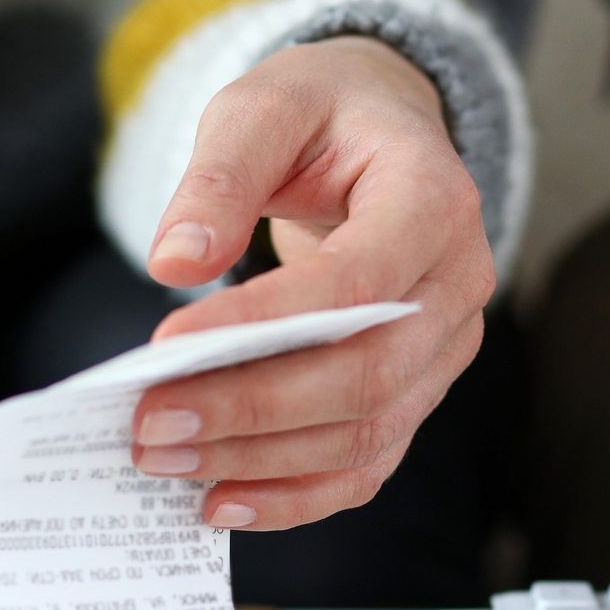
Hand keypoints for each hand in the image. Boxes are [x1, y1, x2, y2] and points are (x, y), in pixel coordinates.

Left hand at [128, 36, 494, 529]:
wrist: (382, 134)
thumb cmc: (324, 116)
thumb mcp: (264, 107)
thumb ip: (219, 176)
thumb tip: (175, 262)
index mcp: (435, 200)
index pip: (358, 284)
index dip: (267, 325)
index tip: (169, 344)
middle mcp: (458, 284)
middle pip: (366, 377)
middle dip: (251, 411)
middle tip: (151, 425)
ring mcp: (445, 348)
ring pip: (366, 434)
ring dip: (260, 461)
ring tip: (165, 459)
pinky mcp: (418, 391)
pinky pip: (366, 465)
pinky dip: (296, 496)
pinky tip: (222, 502)